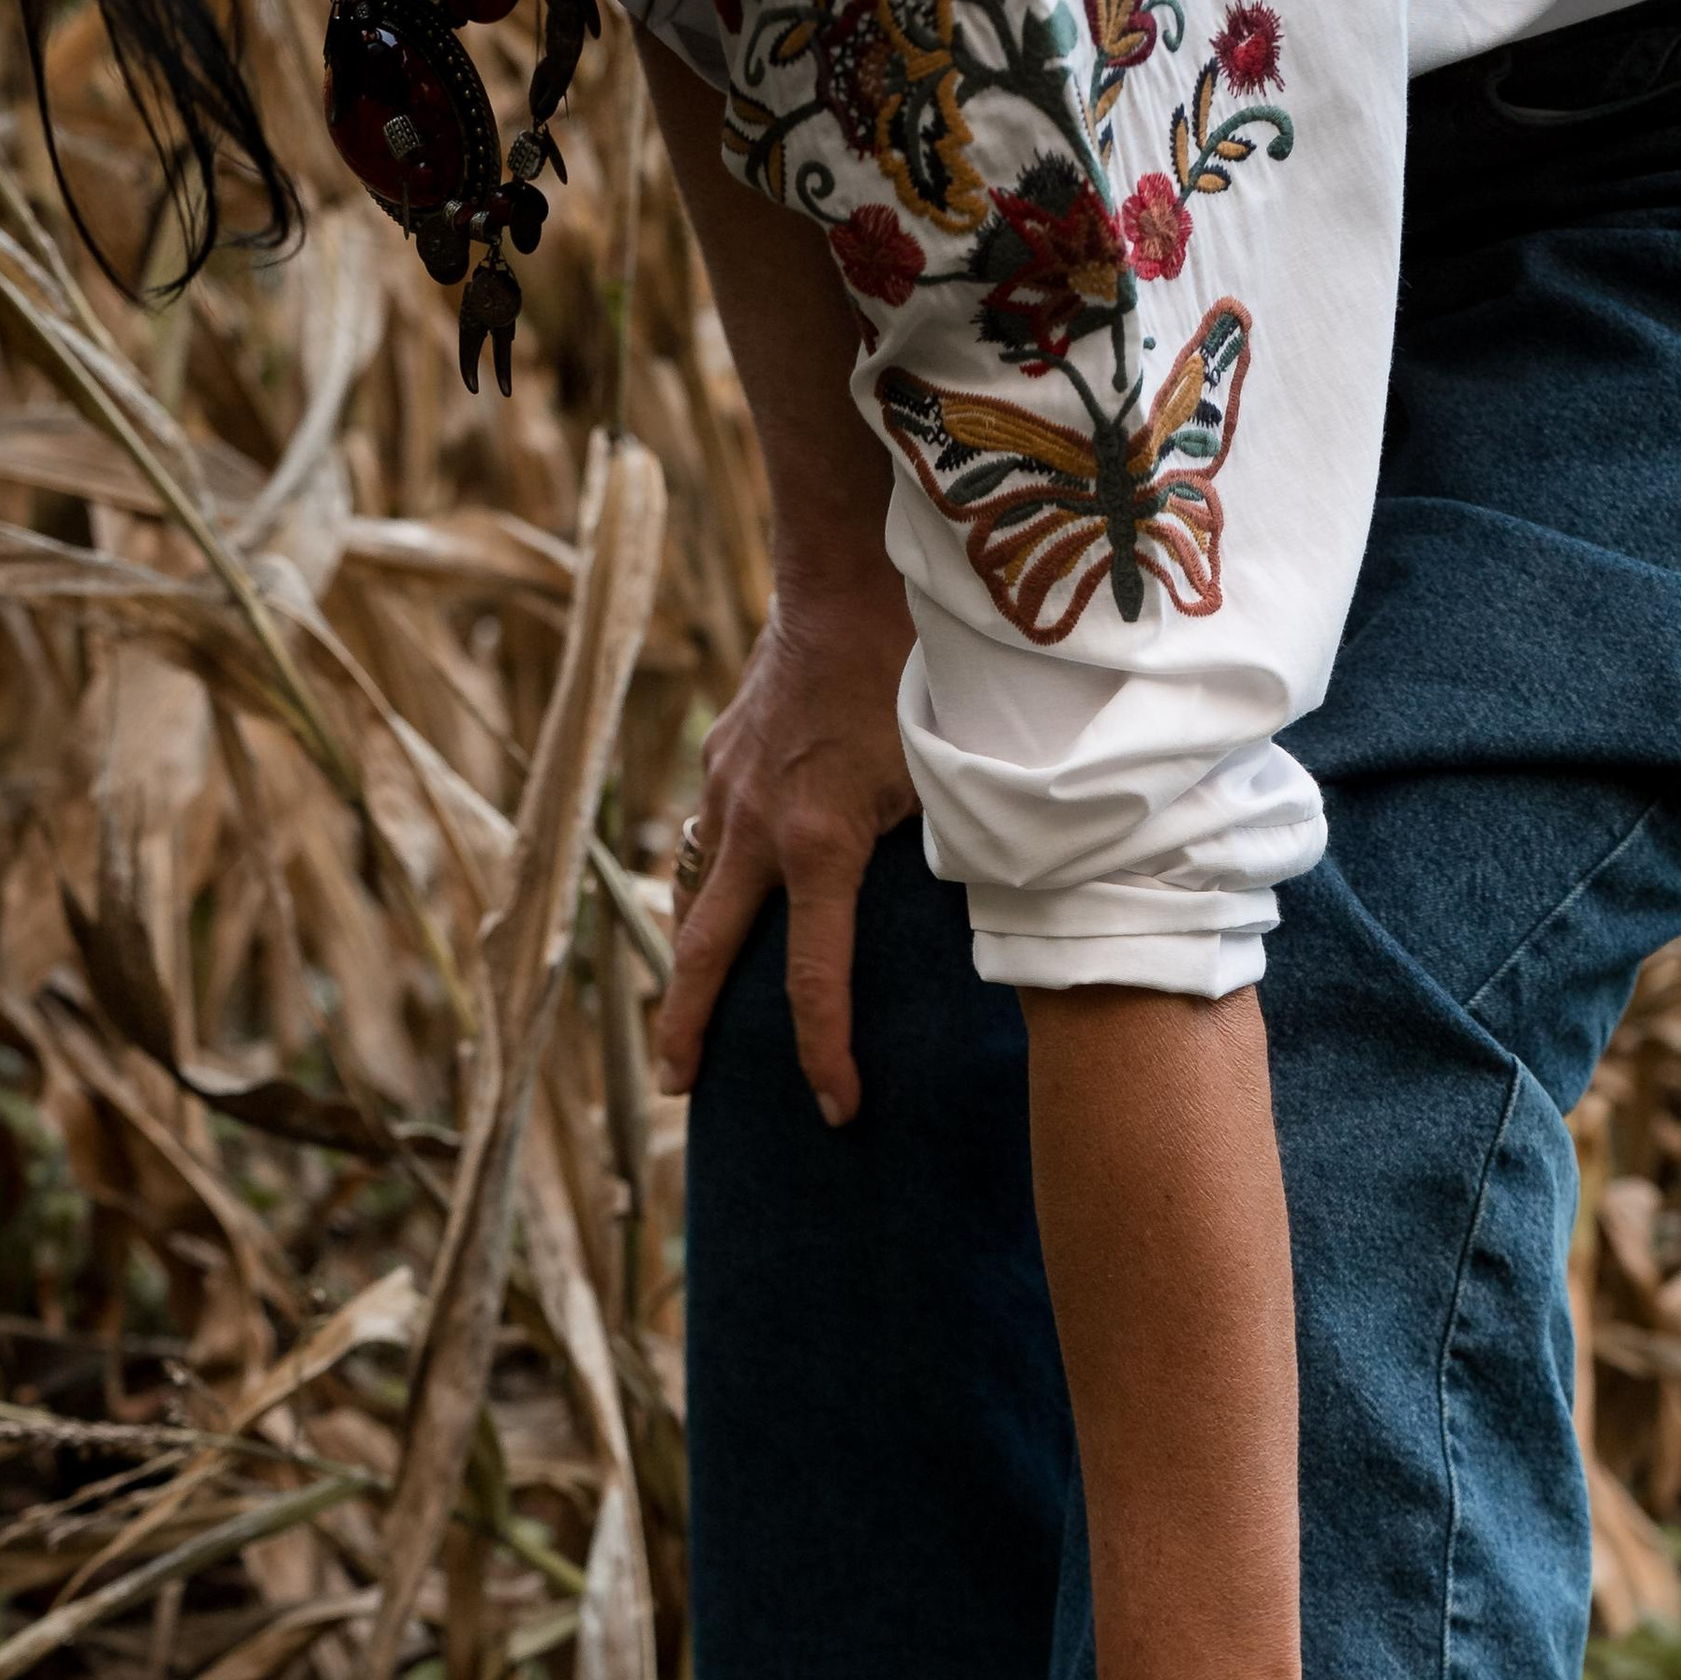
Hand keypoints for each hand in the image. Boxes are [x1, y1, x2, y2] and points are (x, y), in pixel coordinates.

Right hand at [652, 569, 916, 1126]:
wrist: (851, 568)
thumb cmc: (920, 670)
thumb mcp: (954, 778)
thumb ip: (960, 855)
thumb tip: (999, 919)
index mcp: (817, 846)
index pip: (813, 981)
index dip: (824, 1057)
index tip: (836, 1111)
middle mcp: (755, 826)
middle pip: (703, 954)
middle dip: (687, 1028)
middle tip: (680, 1088)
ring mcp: (728, 785)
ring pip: (695, 892)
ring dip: (694, 956)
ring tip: (692, 1009)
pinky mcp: (723, 752)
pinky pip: (711, 834)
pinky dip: (716, 875)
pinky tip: (731, 891)